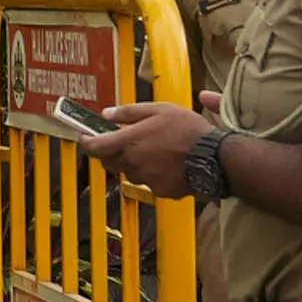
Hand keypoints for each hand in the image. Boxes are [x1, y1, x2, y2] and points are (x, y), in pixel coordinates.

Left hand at [70, 103, 212, 195]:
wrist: (216, 159)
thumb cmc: (189, 131)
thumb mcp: (159, 110)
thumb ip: (129, 112)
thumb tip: (106, 113)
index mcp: (129, 142)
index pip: (93, 147)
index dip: (85, 142)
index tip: (84, 137)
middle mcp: (133, 163)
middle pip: (108, 162)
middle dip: (110, 152)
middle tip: (123, 141)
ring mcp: (146, 179)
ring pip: (129, 172)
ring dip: (133, 163)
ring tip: (155, 150)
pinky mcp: (160, 191)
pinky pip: (149, 182)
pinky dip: (153, 173)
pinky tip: (168, 163)